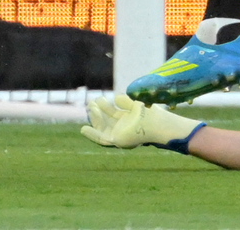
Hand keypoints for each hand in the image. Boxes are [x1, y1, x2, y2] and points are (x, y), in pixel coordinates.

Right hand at [81, 94, 203, 148]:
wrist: (156, 122)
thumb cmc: (151, 113)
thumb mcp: (136, 104)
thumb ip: (126, 102)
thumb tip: (116, 98)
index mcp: (128, 120)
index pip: (113, 114)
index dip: (105, 107)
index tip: (98, 99)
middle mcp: (123, 129)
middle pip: (105, 120)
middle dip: (98, 112)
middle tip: (92, 101)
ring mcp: (119, 135)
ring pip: (102, 128)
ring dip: (94, 119)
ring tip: (90, 107)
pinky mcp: (117, 141)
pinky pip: (101, 139)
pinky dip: (92, 135)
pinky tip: (83, 129)